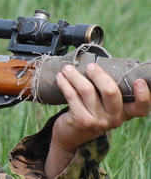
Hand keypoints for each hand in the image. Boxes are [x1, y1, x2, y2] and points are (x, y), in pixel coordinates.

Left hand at [45, 63, 150, 177]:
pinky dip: (64, 83)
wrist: (71, 136)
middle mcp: (114, 118)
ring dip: (74, 76)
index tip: (139, 82)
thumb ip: (107, 92)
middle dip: (98, 74)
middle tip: (90, 66)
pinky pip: (71, 95)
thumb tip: (99, 64)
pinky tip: (60, 77)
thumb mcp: (104, 107)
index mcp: (125, 113)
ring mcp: (98, 121)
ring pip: (87, 90)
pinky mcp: (81, 120)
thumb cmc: (90, 113)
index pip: (141, 108)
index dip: (143, 96)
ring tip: (67, 69)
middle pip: (110, 91)